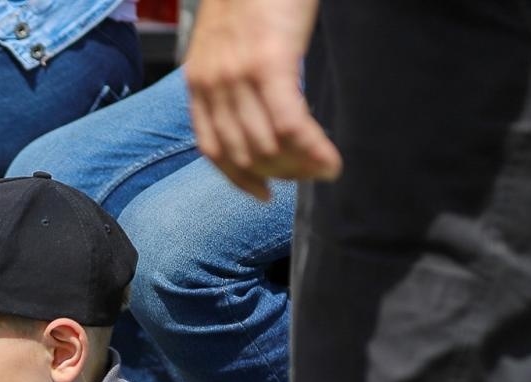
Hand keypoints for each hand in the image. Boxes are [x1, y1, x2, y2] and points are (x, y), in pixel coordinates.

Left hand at [184, 0, 340, 199]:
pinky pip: (290, 126)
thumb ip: (235, 73)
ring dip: (300, 166)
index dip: (239, 179)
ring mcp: (237, 74)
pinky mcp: (268, 63)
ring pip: (266, 146)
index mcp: (198, 80)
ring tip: (325, 168)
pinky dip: (313, 150)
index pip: (212, 148)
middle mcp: (211, 83)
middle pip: (243, 154)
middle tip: (311, 175)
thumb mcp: (231, 37)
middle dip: (281, 174)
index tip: (263, 193)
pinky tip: (332, 160)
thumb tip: (258, 108)